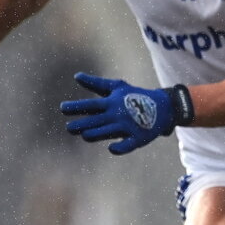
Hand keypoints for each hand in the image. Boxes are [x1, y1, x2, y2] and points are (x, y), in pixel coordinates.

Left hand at [60, 73, 193, 154]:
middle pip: (97, 120)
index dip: (77, 107)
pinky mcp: (138, 138)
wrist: (162, 107)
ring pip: (108, 132)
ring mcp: (128, 126)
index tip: (62, 108)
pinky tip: (111, 148)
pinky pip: (128, 144)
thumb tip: (76, 76)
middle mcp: (118, 114)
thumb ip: (96, 83)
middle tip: (69, 128)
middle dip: (82, 124)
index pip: (91, 105)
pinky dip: (120, 147)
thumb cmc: (134, 96)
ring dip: (95, 134)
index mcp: (112, 102)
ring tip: (84, 135)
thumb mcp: (116, 87)